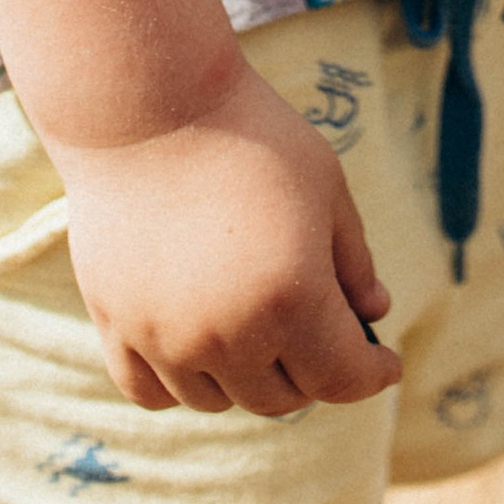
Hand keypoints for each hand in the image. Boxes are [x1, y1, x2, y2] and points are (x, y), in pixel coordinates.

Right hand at [54, 59, 402, 417]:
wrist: (148, 104)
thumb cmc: (250, 136)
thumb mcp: (326, 188)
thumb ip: (354, 260)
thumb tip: (374, 314)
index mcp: (292, 301)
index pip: (343, 378)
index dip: (373, 375)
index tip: (386, 364)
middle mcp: (227, 335)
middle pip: (281, 397)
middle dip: (313, 372)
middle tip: (323, 334)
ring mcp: (165, 338)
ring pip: (218, 399)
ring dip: (248, 378)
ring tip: (260, 332)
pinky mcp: (117, 326)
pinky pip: (153, 391)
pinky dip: (182, 383)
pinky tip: (201, 349)